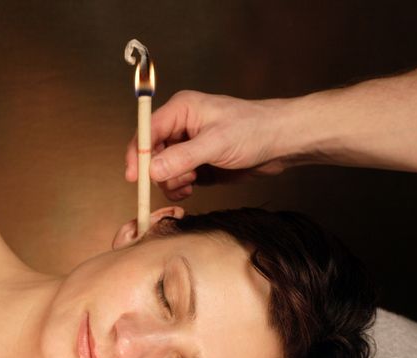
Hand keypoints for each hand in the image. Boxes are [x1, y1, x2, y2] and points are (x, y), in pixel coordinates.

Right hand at [125, 90, 288, 200]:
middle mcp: (180, 127)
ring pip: (161, 170)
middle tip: (179, 180)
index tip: (134, 176)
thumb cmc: (255, 129)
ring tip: (193, 181)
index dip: (138, 154)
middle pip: (150, 153)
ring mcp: (187, 146)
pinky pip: (175, 179)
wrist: (282, 142)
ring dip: (172, 181)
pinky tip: (193, 187)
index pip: (147, 131)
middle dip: (160, 171)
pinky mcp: (196, 163)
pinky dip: (179, 187)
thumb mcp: (216, 143)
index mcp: (181, 110)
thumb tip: (152, 170)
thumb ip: (182, 157)